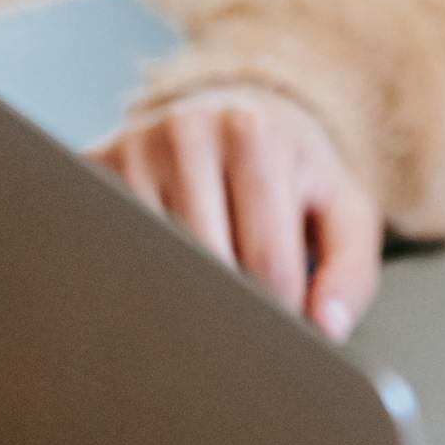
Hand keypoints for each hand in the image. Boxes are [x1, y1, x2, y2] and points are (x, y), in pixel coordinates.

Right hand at [90, 87, 380, 340]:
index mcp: (255, 134)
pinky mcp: (92, 171)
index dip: (281, 317)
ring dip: (182, 300)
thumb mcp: (341, 210)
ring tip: (208, 291)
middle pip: (207, 269)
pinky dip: (139, 283)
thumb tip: (326, 328)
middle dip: (232, 314)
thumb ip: (351, 272)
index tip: (287, 331)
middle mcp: (186, 131)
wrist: (235, 114)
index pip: (266, 264)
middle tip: (245, 330)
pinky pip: (115, 258)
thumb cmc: (291, 173)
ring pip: (156, 271)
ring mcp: (132, 150)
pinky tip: (164, 275)